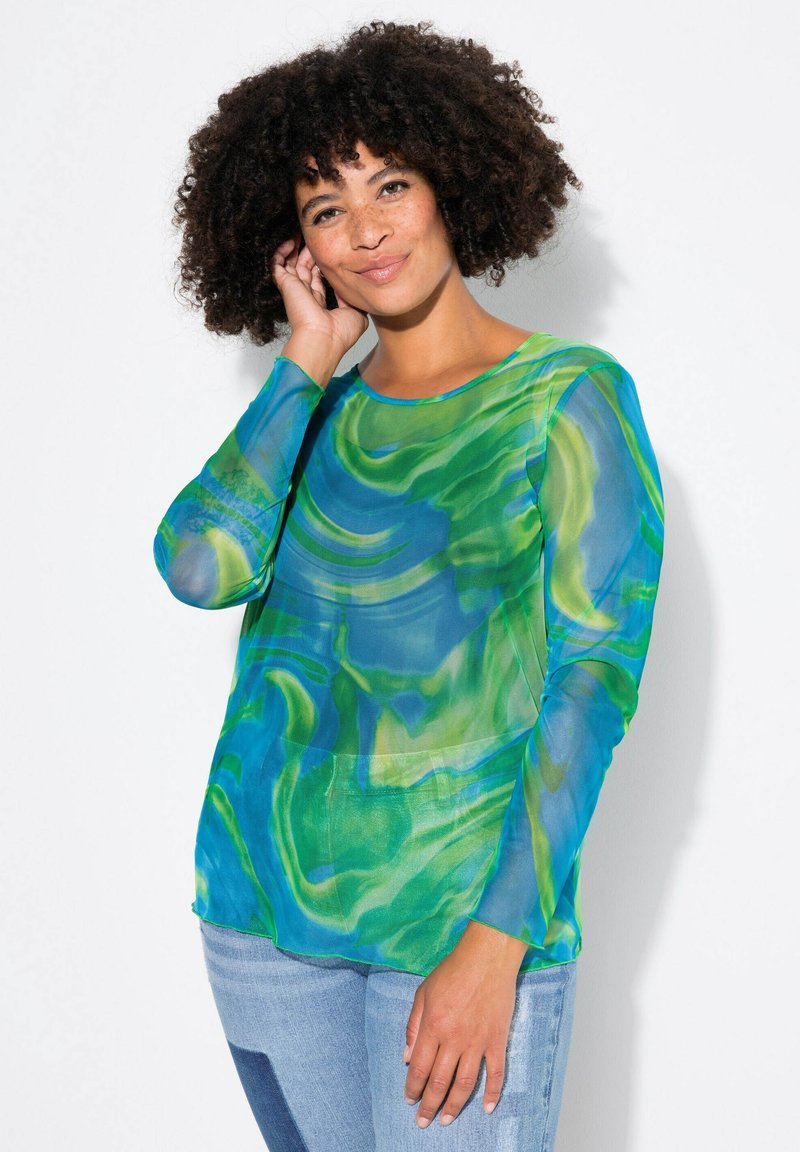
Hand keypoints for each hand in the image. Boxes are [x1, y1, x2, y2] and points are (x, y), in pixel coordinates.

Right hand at [270, 233, 367, 359]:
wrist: (324, 339)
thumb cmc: (340, 334)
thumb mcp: (356, 312)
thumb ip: (352, 296)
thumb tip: (350, 283)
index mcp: (320, 305)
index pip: (318, 280)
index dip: (321, 266)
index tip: (328, 253)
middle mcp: (306, 297)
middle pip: (304, 269)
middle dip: (308, 253)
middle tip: (312, 237)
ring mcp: (295, 290)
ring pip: (291, 264)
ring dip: (294, 249)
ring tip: (299, 232)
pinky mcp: (286, 285)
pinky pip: (277, 264)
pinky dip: (280, 252)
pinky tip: (288, 241)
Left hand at [403, 920, 527, 1127]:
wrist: (487, 957)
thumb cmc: (453, 971)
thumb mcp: (423, 992)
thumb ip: (413, 1026)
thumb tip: (407, 1057)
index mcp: (433, 1026)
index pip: (419, 1068)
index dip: (413, 1088)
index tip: (409, 1101)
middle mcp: (454, 1038)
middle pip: (440, 1081)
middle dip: (430, 1105)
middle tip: (423, 1121)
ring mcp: (478, 1041)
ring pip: (465, 1083)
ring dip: (455, 1106)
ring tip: (447, 1120)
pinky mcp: (497, 1039)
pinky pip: (496, 1072)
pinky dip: (492, 1093)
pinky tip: (487, 1108)